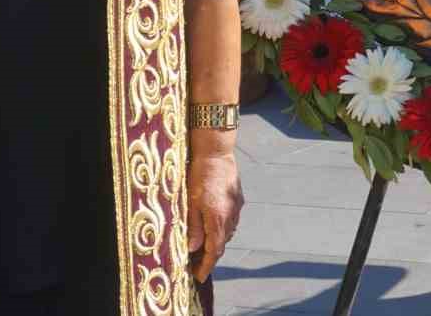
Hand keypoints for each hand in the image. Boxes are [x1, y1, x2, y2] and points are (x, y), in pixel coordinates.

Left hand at [186, 151, 243, 282]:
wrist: (217, 153)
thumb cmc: (200, 176)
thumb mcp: (191, 202)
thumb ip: (194, 227)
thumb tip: (193, 248)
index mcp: (217, 219)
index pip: (214, 251)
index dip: (206, 266)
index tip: (199, 278)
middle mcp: (230, 216)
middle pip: (221, 244)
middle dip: (209, 258)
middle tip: (195, 266)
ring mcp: (236, 208)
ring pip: (227, 233)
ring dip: (216, 244)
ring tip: (202, 249)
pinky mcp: (238, 200)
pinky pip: (231, 221)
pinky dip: (222, 230)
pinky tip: (213, 228)